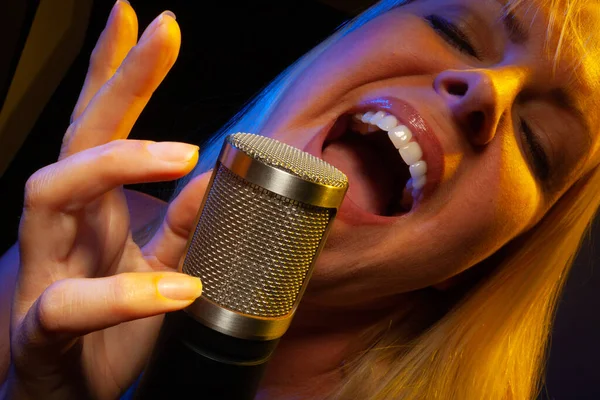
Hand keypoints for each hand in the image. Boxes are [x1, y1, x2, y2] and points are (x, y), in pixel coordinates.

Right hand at [5, 2, 210, 397]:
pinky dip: (125, 294)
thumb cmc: (112, 332)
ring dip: (114, 165)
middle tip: (162, 32)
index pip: (101, 127)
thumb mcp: (160, 269)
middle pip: (78, 136)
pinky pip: (69, 304)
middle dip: (116, 79)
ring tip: (179, 154)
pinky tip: (179, 290)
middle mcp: (64, 227)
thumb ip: (182, 228)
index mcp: (95, 211)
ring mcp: (46, 271)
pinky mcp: (43, 329)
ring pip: (50, 194)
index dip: (114, 71)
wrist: (71, 398)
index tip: (139, 17)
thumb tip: (212, 181)